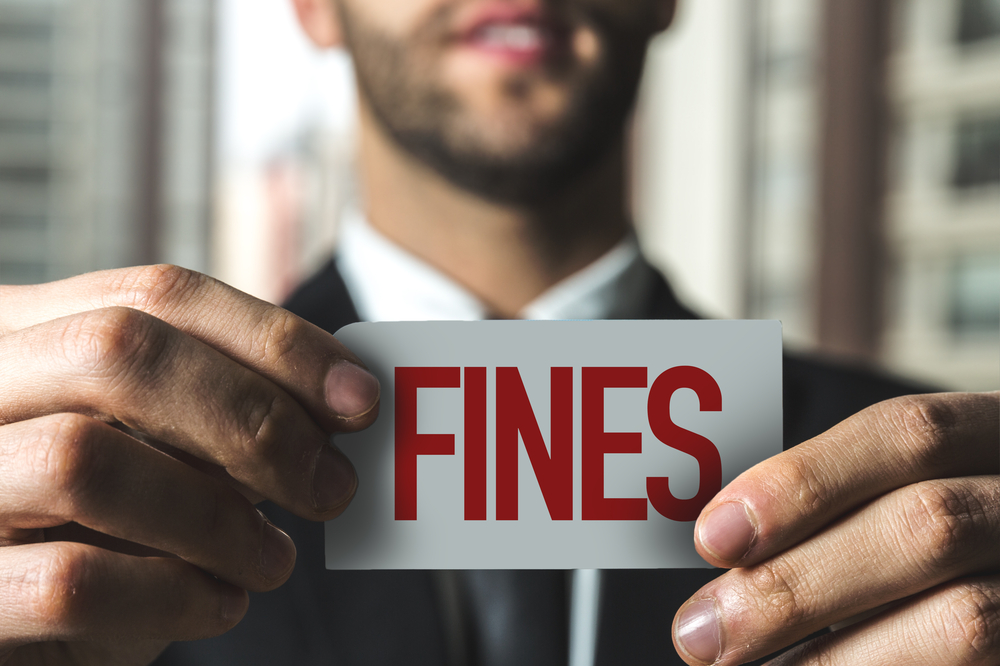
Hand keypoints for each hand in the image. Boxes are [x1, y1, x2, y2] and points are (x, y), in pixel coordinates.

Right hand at [0, 265, 379, 664]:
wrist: (16, 620)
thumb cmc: (94, 526)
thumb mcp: (155, 450)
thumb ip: (219, 414)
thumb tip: (342, 401)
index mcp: (25, 334)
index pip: (158, 294)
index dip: (275, 340)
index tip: (361, 397)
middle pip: (118, 350)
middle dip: (252, 418)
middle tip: (330, 486)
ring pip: (84, 460)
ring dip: (217, 517)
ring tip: (275, 559)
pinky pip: (68, 583)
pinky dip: (173, 595)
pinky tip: (219, 604)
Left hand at [672, 391, 999, 664]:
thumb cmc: (945, 542)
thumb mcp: (912, 493)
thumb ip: (842, 506)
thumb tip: (725, 538)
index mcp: (997, 437)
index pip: (908, 434)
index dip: (803, 481)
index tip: (714, 535)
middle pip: (926, 526)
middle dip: (796, 584)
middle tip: (701, 633)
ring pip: (965, 620)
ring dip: (833, 657)